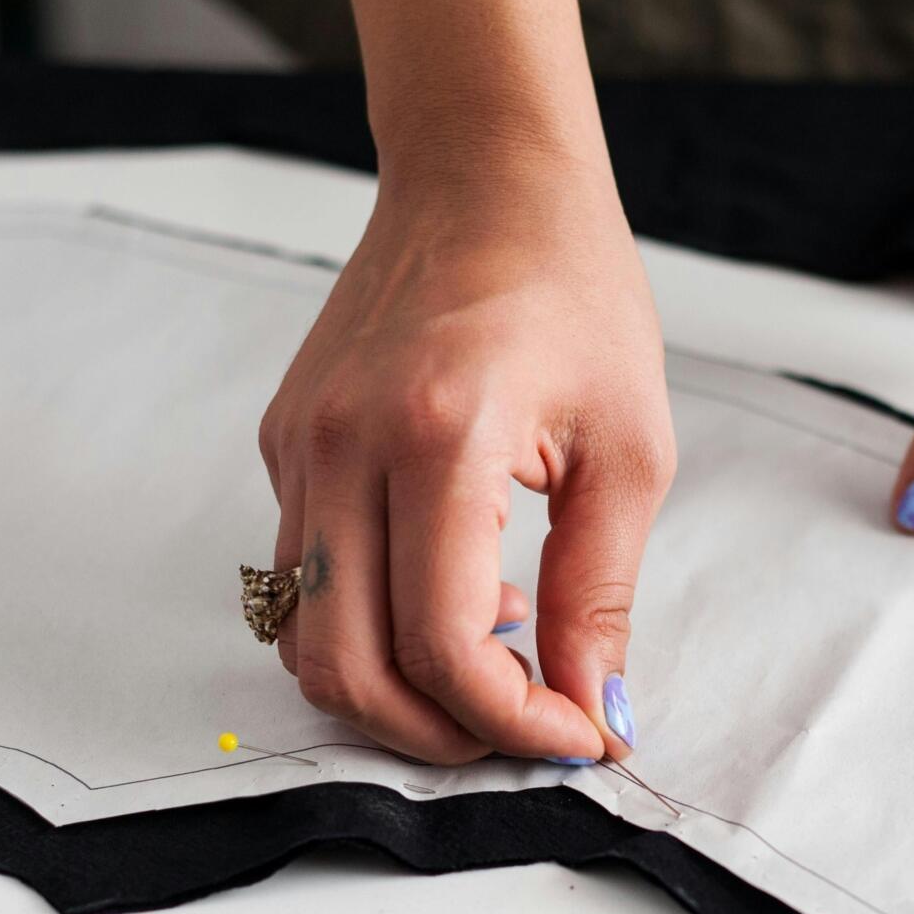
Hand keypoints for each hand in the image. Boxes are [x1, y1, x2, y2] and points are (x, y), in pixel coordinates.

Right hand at [259, 152, 673, 763]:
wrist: (484, 178)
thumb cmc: (572, 292)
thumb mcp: (628, 449)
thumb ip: (602, 594)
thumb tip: (600, 713)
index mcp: (437, 436)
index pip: (442, 644)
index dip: (512, 723)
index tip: (579, 735)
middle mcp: (343, 446)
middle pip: (349, 670)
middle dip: (439, 735)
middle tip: (523, 730)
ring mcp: (299, 447)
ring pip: (307, 639)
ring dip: (397, 687)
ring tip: (495, 649)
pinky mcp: (284, 444)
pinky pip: (303, 578)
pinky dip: (370, 623)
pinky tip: (456, 584)